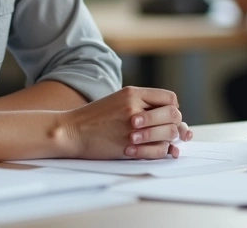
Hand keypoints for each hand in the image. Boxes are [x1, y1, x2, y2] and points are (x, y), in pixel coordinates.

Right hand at [55, 86, 191, 159]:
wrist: (71, 131)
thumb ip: (142, 104)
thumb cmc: (95, 118)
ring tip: (162, 141)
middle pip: (173, 115)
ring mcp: (132, 128)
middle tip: (169, 131)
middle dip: (175, 125)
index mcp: (132, 93)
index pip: (170, 98)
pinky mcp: (128, 146)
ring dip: (169, 139)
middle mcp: (134, 107)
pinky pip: (158, 150)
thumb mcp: (118, 100)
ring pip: (168, 133)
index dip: (172, 109)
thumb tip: (170, 115)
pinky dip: (162, 152)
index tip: (167, 117)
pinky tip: (154, 150)